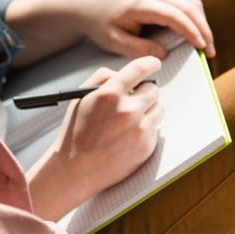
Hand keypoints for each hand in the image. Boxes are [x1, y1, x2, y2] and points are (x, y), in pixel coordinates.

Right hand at [26, 56, 163, 219]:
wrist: (76, 170)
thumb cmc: (76, 132)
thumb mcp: (81, 97)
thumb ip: (104, 78)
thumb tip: (127, 74)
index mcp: (109, 94)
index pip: (140, 69)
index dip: (150, 63)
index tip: (154, 64)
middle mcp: (128, 110)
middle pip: (153, 89)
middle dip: (144, 92)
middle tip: (133, 101)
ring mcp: (139, 130)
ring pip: (159, 108)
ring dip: (148, 110)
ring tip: (129, 121)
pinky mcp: (146, 146)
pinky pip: (156, 128)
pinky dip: (146, 129)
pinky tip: (127, 137)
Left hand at [73, 0, 215, 58]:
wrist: (91, 9)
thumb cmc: (102, 26)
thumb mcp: (114, 42)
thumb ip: (138, 49)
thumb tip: (164, 54)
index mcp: (141, 4)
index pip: (175, 16)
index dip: (192, 31)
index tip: (202, 48)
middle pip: (188, 7)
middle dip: (203, 29)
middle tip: (210, 51)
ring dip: (202, 19)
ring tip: (205, 40)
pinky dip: (196, 6)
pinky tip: (197, 21)